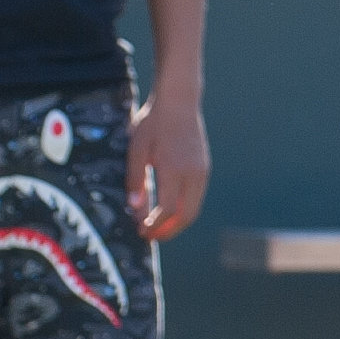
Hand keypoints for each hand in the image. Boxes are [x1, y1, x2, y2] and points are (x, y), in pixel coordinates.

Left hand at [128, 88, 209, 241]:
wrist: (179, 101)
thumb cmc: (154, 123)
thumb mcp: (136, 149)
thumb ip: (135, 179)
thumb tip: (135, 209)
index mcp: (174, 169)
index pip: (167, 210)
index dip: (153, 226)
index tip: (140, 231)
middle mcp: (193, 173)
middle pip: (186, 215)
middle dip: (168, 231)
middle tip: (150, 236)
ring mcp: (202, 171)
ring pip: (194, 208)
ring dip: (176, 222)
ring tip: (158, 226)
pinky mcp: (204, 168)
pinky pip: (196, 197)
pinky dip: (183, 209)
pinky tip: (168, 208)